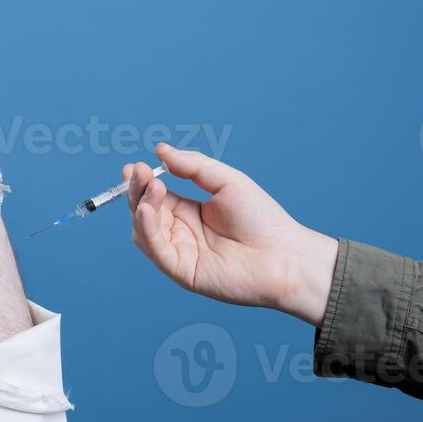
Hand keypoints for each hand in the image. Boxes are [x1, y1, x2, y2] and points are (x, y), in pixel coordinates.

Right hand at [122, 145, 338, 325]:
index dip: (142, 181)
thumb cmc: (263, 220)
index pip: (155, 196)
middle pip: (143, 211)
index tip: (136, 166)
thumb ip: (193, 166)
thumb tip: (160, 150)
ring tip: (151, 186)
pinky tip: (147, 209)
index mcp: (188, 212)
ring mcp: (178, 252)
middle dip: (137, 190)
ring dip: (140, 206)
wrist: (286, 255)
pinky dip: (146, 229)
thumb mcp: (227, 182)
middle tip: (138, 172)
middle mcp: (179, 233)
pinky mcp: (181, 271)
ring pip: (143, 230)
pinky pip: (155, 249)